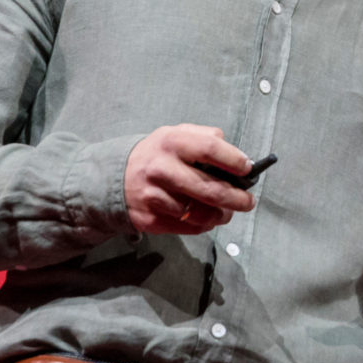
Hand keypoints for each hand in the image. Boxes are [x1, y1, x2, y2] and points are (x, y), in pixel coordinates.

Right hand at [124, 124, 255, 235]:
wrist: (115, 177)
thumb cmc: (157, 155)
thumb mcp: (175, 134)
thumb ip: (205, 137)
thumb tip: (237, 156)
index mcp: (171, 142)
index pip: (210, 149)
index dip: (234, 160)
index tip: (248, 169)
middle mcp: (161, 169)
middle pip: (210, 189)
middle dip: (237, 198)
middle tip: (248, 201)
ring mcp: (154, 196)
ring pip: (201, 214)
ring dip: (222, 215)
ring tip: (227, 212)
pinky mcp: (150, 219)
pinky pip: (188, 228)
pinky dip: (204, 225)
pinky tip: (207, 218)